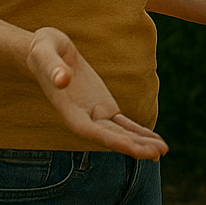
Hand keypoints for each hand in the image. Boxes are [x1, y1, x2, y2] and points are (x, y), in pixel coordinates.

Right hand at [27, 27, 168, 159]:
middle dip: (133, 146)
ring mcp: (94, 112)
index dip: (113, 140)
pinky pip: (122, 122)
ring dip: (140, 142)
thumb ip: (53, 67)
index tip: (133, 149)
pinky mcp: (103, 105)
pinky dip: (138, 131)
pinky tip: (152, 140)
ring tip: (163, 151)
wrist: (44, 49)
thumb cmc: (42, 50)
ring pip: (119, 132)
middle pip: (110, 137)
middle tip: (159, 154)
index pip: (91, 131)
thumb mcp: (44, 52)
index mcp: (68, 109)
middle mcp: (82, 116)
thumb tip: (63, 80)